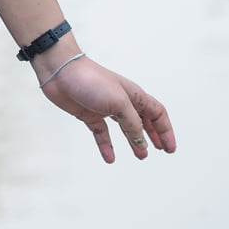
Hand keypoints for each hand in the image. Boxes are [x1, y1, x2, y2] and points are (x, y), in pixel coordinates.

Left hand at [38, 52, 176, 162]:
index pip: (157, 113)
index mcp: (134, 95)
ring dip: (133, 141)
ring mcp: (104, 108)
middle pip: (143, 121)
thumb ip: (132, 124)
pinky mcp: (88, 114)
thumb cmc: (91, 80)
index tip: (169, 149)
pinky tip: (110, 158)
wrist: (59, 70)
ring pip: (124, 128)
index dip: (166, 130)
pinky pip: (102, 133)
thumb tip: (142, 144)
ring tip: (141, 156)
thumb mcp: (118, 103)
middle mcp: (121, 102)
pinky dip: (106, 145)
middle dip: (153, 135)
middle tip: (161, 150)